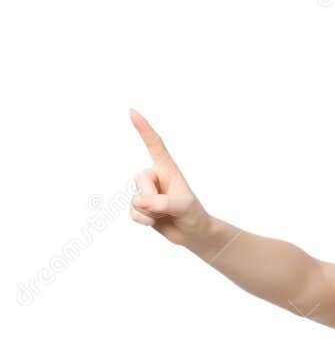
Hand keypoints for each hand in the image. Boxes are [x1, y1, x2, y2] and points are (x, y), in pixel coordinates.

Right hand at [128, 109, 209, 246]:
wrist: (192, 232)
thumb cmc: (192, 213)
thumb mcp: (183, 206)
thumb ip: (163, 202)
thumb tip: (143, 203)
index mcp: (166, 168)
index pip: (154, 144)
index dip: (143, 128)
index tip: (132, 112)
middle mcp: (154, 176)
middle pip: (140, 181)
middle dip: (152, 199)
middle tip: (168, 208)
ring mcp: (146, 192)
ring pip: (136, 201)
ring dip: (151, 213)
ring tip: (165, 214)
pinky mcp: (140, 207)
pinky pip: (133, 213)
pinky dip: (144, 221)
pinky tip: (156, 221)